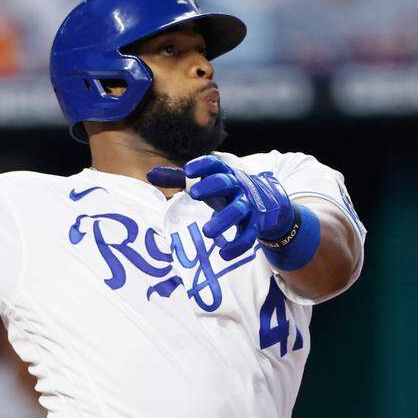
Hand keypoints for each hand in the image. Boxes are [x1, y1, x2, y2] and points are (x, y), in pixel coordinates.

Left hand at [147, 155, 295, 260]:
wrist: (268, 203)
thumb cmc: (225, 190)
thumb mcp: (204, 182)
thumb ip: (177, 179)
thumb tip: (149, 175)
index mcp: (223, 173)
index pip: (214, 164)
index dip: (202, 165)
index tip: (188, 170)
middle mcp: (237, 186)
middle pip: (226, 183)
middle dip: (212, 186)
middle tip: (195, 194)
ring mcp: (248, 205)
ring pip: (239, 210)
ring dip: (224, 220)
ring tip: (207, 232)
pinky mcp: (256, 224)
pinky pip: (249, 235)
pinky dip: (238, 245)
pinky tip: (224, 254)